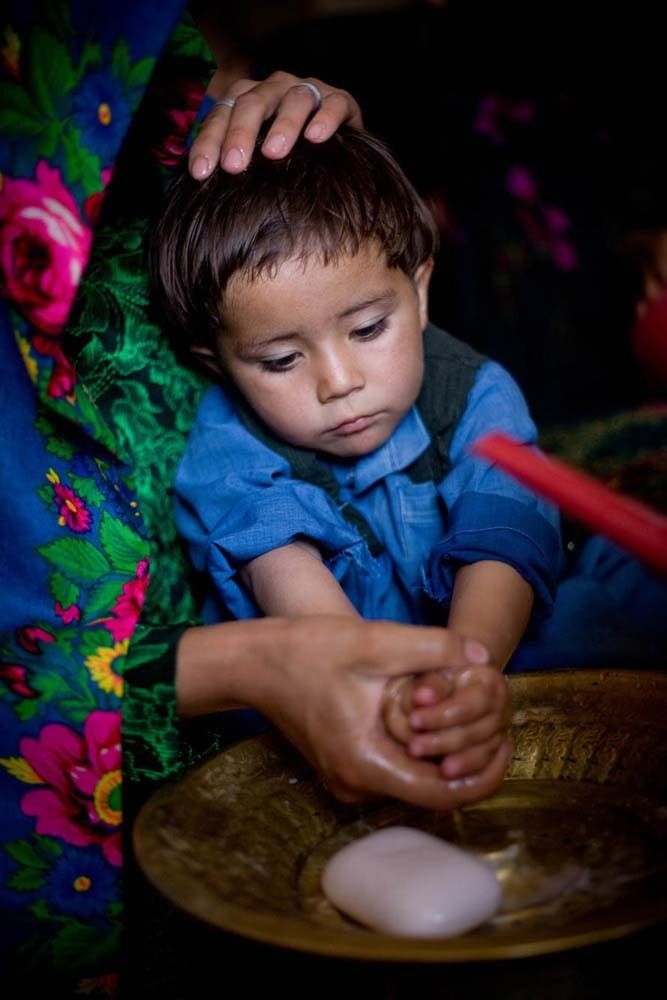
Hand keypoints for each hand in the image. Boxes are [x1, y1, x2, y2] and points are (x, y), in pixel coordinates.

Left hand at [189, 71, 362, 178]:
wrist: (335, 151)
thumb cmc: (286, 158)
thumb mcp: (255, 160)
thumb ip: (232, 164)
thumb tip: (201, 188)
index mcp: (248, 99)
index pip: (222, 114)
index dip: (209, 141)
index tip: (201, 173)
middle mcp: (274, 89)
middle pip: (252, 102)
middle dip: (240, 133)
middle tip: (234, 166)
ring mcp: (309, 91)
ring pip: (294, 98)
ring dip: (283, 124)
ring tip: (273, 153)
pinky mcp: (340, 101)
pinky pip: (334, 103)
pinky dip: (325, 118)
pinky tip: (316, 138)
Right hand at [250, 617, 511, 809]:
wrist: (256, 663)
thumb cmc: (308, 650)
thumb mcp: (375, 640)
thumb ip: (434, 647)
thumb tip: (485, 659)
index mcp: (365, 765)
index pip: (444, 795)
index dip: (485, 773)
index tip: (506, 741)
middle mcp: (355, 786)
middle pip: (432, 790)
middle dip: (469, 758)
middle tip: (494, 722)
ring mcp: (347, 780)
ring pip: (414, 778)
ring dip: (444, 750)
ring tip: (466, 712)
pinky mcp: (344, 767)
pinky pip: (395, 768)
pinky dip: (420, 747)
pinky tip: (430, 713)